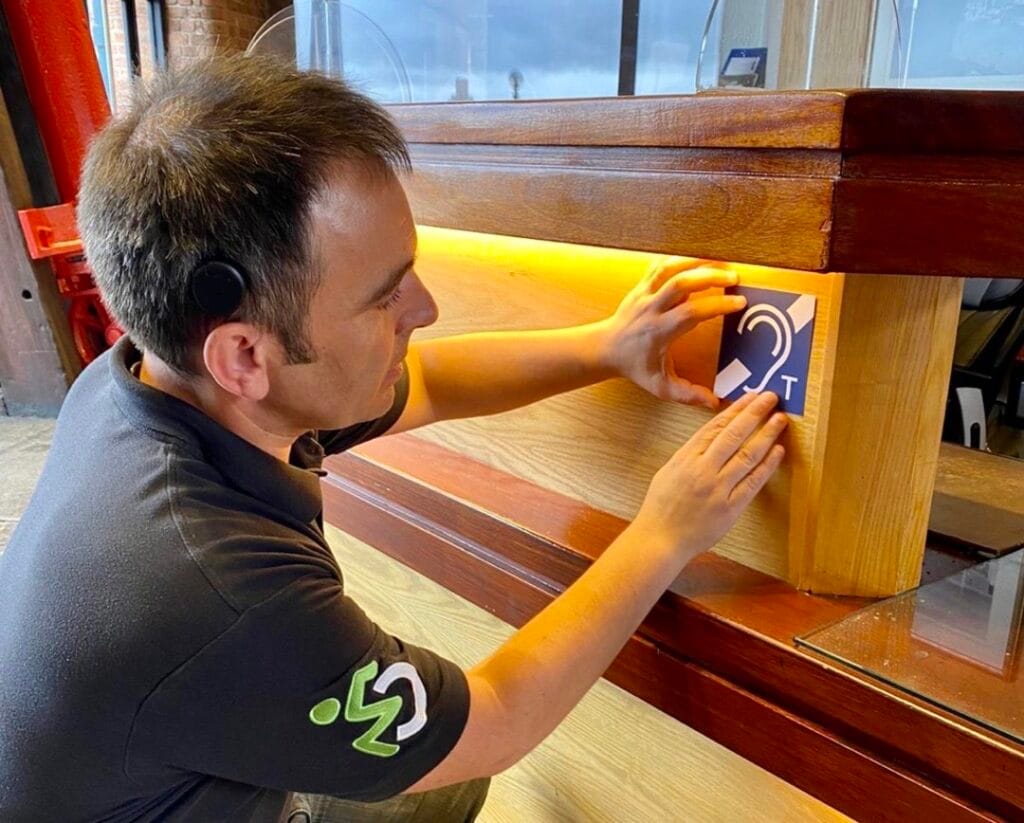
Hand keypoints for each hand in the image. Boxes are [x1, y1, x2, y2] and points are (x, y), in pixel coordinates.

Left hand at [597, 257, 746, 409]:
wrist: (605, 349)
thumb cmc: (635, 366)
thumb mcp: (660, 386)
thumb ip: (687, 395)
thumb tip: (714, 402)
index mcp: (659, 331)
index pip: (692, 312)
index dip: (717, 305)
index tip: (739, 302)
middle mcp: (652, 309)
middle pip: (681, 283)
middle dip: (710, 276)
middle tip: (734, 276)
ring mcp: (645, 294)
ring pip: (670, 268)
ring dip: (696, 262)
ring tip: (720, 262)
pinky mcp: (642, 285)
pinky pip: (661, 265)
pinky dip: (680, 260)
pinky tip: (698, 260)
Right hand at [632, 391, 787, 561]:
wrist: (660, 539)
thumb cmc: (661, 507)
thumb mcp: (668, 471)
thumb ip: (689, 454)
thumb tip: (712, 437)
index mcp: (685, 458)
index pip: (715, 426)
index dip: (736, 409)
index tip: (751, 396)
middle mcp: (703, 470)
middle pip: (734, 435)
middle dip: (754, 413)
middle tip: (771, 398)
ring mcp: (718, 489)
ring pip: (747, 455)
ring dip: (766, 435)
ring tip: (779, 419)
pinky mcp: (730, 508)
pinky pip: (753, 482)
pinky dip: (767, 465)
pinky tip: (777, 451)